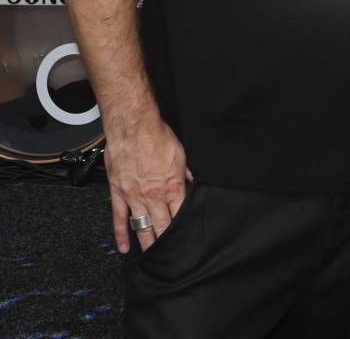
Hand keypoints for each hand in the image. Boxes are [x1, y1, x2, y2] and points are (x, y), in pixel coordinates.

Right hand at [104, 117, 190, 252]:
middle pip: (162, 226)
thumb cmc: (157, 137)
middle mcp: (153, 196)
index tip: (187, 242)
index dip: (183, 230)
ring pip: (142, 226)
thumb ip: (186, 174)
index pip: (180, 215)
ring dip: (147, 243)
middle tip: (172, 258)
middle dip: (167, 244)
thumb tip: (193, 184)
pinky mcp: (118, 193)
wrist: (133, 128)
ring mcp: (134, 196)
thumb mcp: (181, 155)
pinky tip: (124, 247)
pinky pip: (119, 218)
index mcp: (173, 187)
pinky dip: (121, 234)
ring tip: (153, 258)